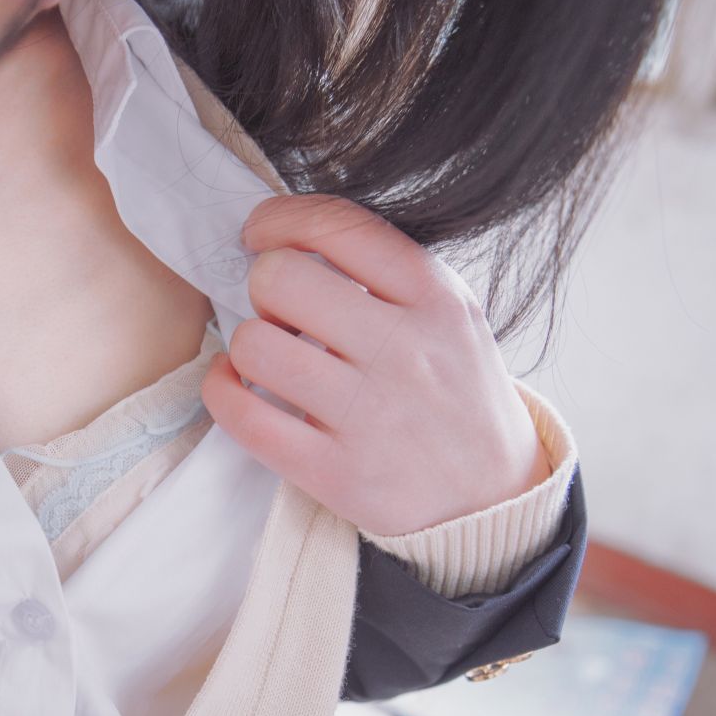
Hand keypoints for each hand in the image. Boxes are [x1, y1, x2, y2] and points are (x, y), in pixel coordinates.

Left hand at [201, 194, 551, 536]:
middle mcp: (402, 350)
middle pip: (279, 279)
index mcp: (433, 298)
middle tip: (278, 310)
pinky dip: (223, 391)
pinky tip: (237, 384)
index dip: (278, 220)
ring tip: (267, 354)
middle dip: (263, 287)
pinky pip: (243, 416)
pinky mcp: (334, 471)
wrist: (492, 495)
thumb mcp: (450, 314)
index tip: (262, 235)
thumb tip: (291, 238)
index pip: (335, 226)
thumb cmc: (455, 393)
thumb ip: (385, 272)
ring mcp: (367, 414)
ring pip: (254, 345)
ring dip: (245, 344)